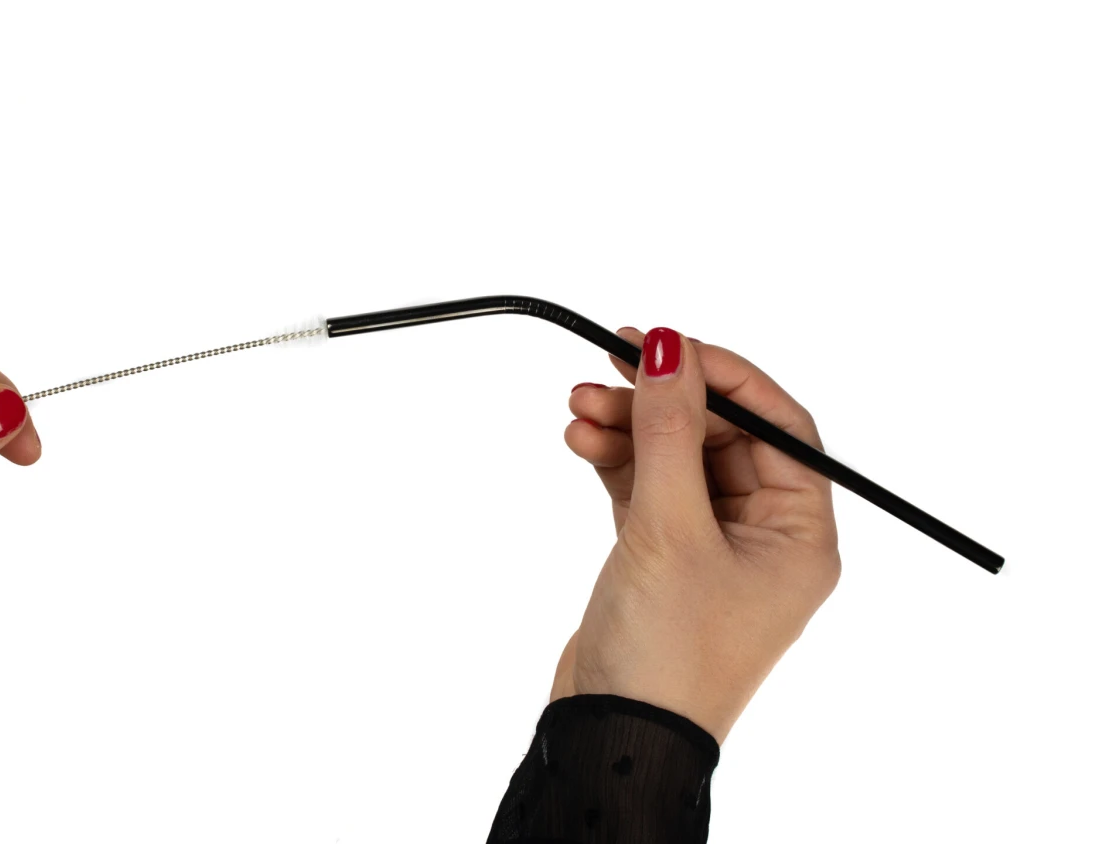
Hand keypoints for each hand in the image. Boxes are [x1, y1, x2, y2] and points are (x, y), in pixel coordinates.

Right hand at [549, 327, 839, 742]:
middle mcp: (764, 537)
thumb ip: (669, 430)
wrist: (616, 735)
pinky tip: (582, 440)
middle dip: (661, 399)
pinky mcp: (663, 558)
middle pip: (720, 435)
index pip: (778, 426)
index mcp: (800, 534)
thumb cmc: (668, 654)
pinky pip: (645, 486)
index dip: (723, 375)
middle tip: (609, 361)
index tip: (667, 344)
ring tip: (579, 406)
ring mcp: (711, 547)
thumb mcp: (670, 528)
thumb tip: (669, 347)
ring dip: (630, 426)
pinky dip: (615, 460)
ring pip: (675, 457)